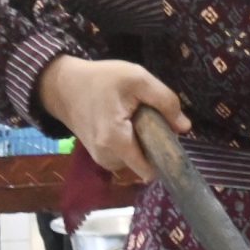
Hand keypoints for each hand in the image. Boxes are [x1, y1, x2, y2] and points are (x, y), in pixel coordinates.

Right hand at [37, 56, 189, 181]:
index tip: (170, 137)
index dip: (166, 156)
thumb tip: (185, 127)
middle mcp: (107, 158)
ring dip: (142, 142)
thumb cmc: (101, 79)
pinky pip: (126, 156)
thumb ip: (165, 102)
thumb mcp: (138, 79)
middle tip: (148, 118)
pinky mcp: (99, 156)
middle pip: (146, 163)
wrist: (63, 85)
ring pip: (137, 160)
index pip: (150, 170)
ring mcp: (102, 159)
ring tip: (134, 118)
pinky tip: (126, 123)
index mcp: (116, 142)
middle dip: (153, 144)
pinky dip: (131, 143)